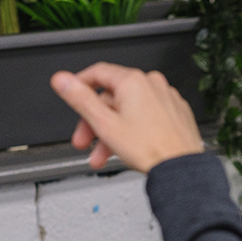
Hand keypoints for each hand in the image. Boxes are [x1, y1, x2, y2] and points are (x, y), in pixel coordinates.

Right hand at [51, 63, 203, 172]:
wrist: (180, 167)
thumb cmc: (150, 149)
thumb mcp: (104, 124)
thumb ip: (80, 99)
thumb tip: (62, 80)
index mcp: (134, 82)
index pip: (98, 73)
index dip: (80, 84)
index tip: (71, 94)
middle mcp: (152, 84)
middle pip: (112, 97)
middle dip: (95, 122)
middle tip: (85, 141)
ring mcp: (166, 98)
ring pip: (130, 109)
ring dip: (112, 131)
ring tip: (103, 154)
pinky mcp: (175, 112)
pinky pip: (148, 115)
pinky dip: (135, 129)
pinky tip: (128, 147)